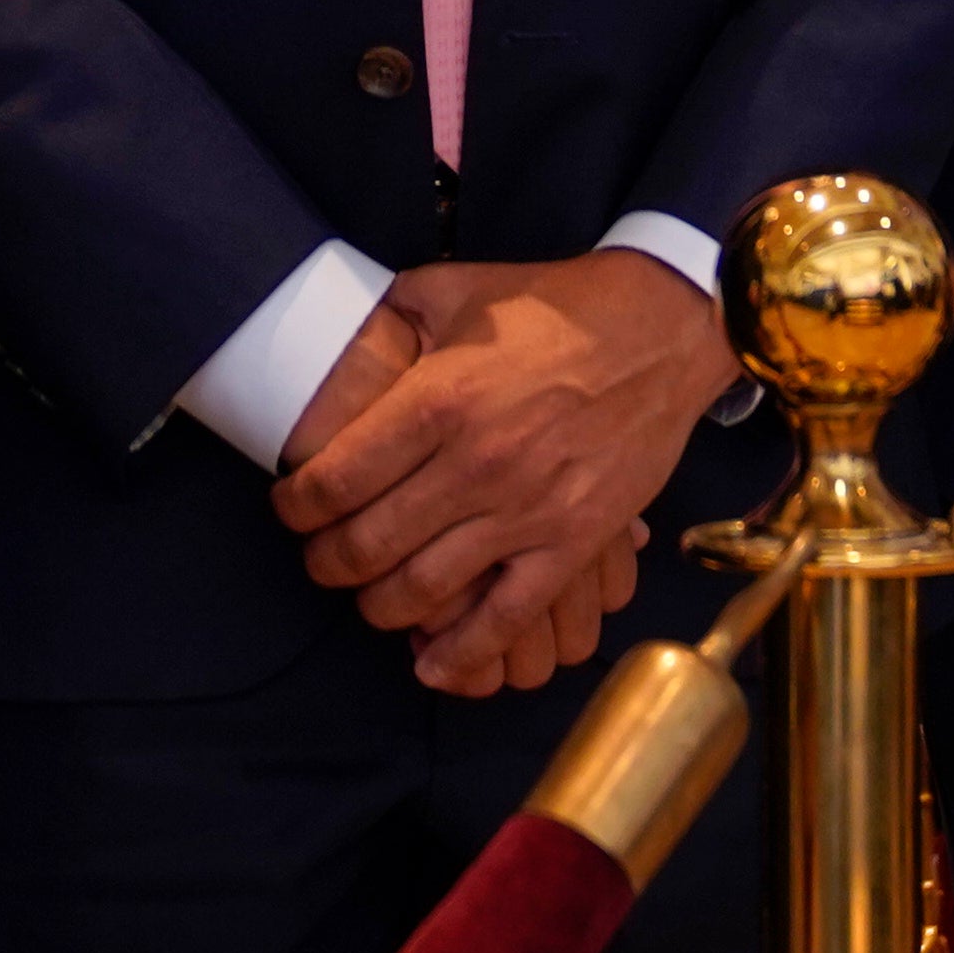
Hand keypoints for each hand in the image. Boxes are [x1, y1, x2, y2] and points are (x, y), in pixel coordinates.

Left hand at [274, 250, 729, 697]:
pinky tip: (430, 663)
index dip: (296, 507)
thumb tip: (336, 345)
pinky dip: (462, 653)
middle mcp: (476, 462)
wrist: (662, 329)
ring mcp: (528, 509)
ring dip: (379, 607)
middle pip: (367, 544)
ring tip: (370, 596)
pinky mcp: (575, 541)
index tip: (292, 509)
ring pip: (424, 590)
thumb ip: (390, 318)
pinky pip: (507, 618)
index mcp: (438, 399)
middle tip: (321, 558)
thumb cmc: (555, 307)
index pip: (335, 480)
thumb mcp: (455, 289)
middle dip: (327, 563)